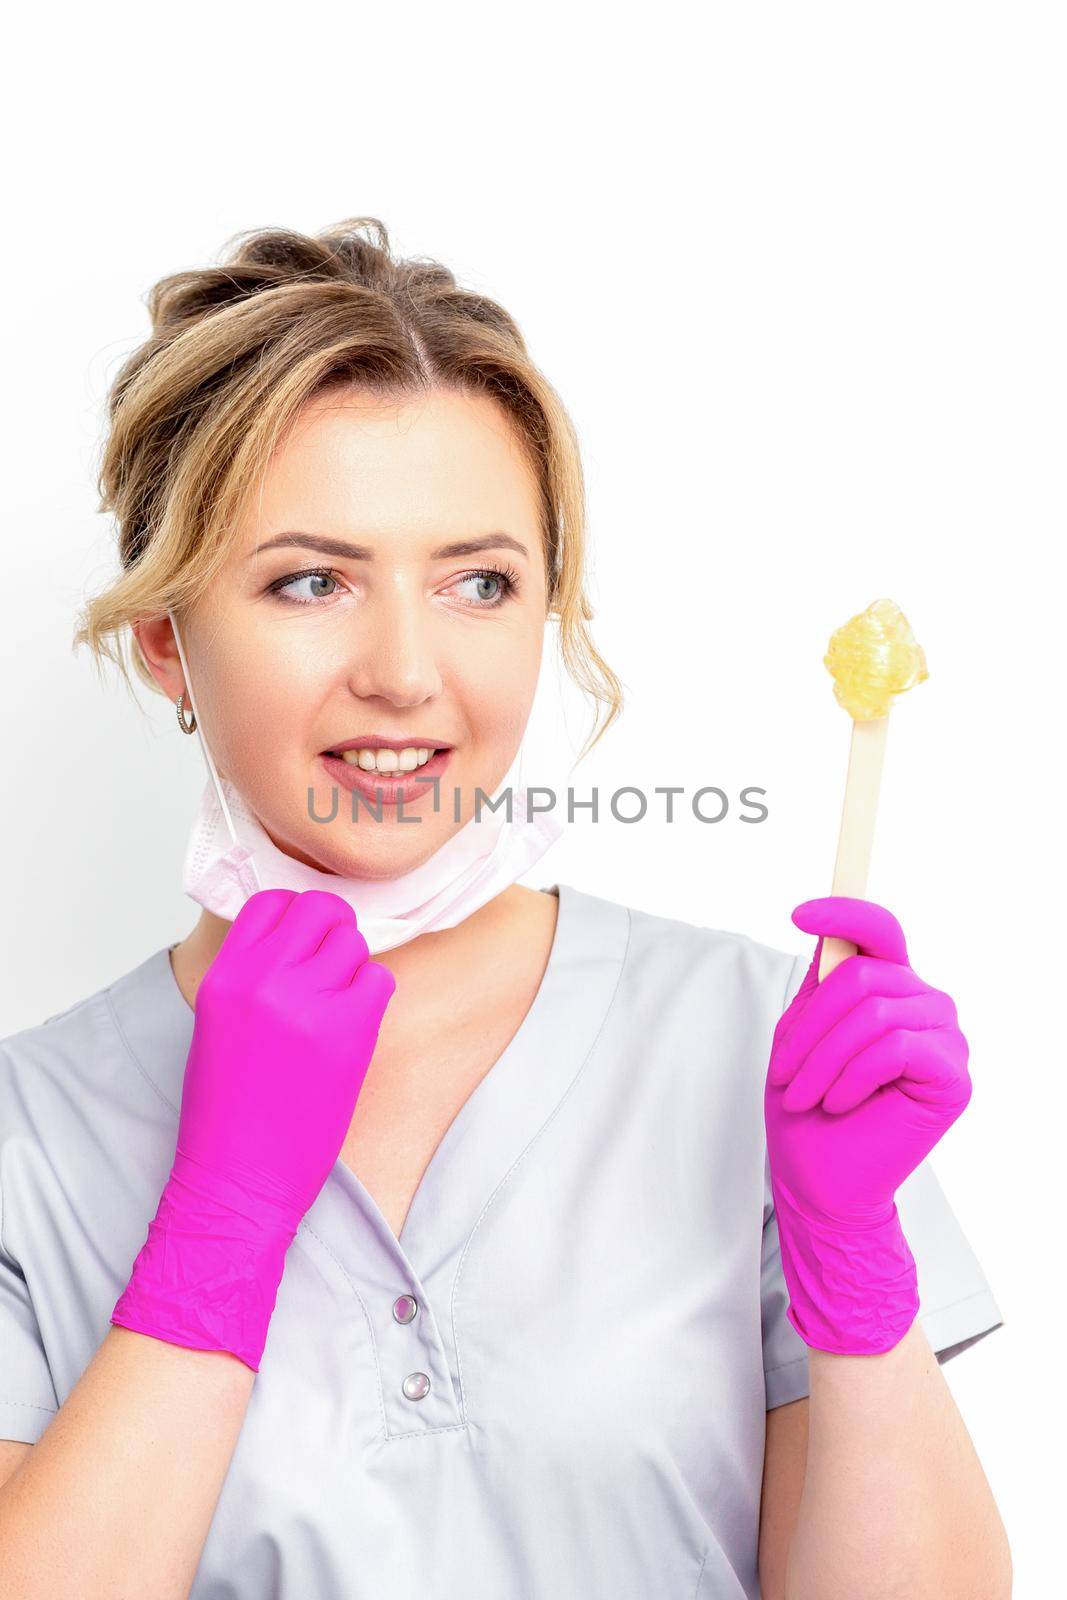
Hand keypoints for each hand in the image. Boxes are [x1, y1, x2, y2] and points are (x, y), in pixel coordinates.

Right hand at [112, 889, 396, 1369]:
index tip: (305, 938)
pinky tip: (356, 1028)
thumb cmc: (225, 1115)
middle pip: (320, 908)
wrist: (236, 1179)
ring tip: (339, 1008)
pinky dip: (374, 997)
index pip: (270, 902)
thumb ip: (250, 976)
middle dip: (334, 929)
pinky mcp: (349, 1029)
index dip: (295, 914)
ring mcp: (308, 1001)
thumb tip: (293, 942)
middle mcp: (264, 978)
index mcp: (225, 977)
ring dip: (354, 968)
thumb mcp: (218, 1027)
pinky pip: (379, 980)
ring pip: (354, 943)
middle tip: (334, 964)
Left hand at [764, 896, 971, 1354]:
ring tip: (805, 1095)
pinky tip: (842, 1101)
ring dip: (824, 1058)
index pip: (880, 930)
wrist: (821, 1181)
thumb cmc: (808, 1110)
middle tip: (783, 1074)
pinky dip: (854, 1076)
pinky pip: (895, 1048)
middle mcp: (925, 1004)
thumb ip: (823, 983)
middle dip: (810, 1026)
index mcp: (890, 987)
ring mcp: (946, 1039)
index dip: (844, 912)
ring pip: (874, 1012)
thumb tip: (828, 932)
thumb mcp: (802, 1034)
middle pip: (864, 975)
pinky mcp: (953, 1077)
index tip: (798, 914)